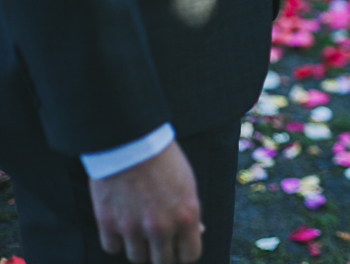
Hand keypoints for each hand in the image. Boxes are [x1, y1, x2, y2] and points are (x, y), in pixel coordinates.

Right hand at [89, 141, 201, 263]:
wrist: (131, 140)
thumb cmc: (164, 159)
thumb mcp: (188, 183)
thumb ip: (190, 212)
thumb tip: (198, 231)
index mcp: (186, 216)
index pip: (190, 255)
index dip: (185, 251)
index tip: (179, 245)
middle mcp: (161, 227)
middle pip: (162, 262)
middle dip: (163, 252)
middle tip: (159, 240)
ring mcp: (133, 228)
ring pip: (137, 257)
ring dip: (139, 246)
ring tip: (139, 228)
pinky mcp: (108, 224)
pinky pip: (112, 248)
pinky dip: (116, 239)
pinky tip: (121, 225)